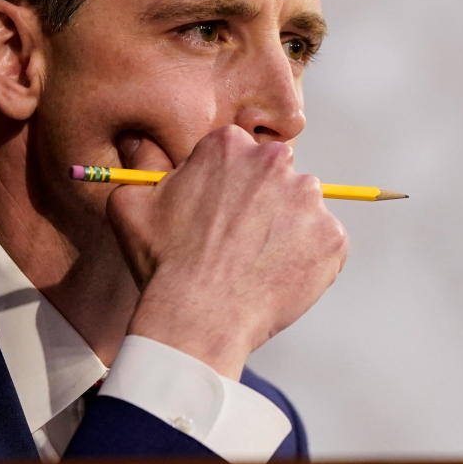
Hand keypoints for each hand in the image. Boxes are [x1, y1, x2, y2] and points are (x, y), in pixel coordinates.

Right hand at [107, 125, 347, 378]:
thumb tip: (140, 147)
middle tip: (239, 242)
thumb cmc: (163, 263)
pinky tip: (276, 280)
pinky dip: (307, 262)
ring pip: (302, 210)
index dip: (228, 187)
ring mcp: (309, 200)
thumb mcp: (130, 205)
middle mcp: (275, 162)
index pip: (239, 155)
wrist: (198, 318)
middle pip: (276, 177)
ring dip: (287, 231)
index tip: (220, 215)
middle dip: (262, 204)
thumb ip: (142, 167)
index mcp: (229, 145)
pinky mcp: (332, 237)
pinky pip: (323, 245)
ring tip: (255, 265)